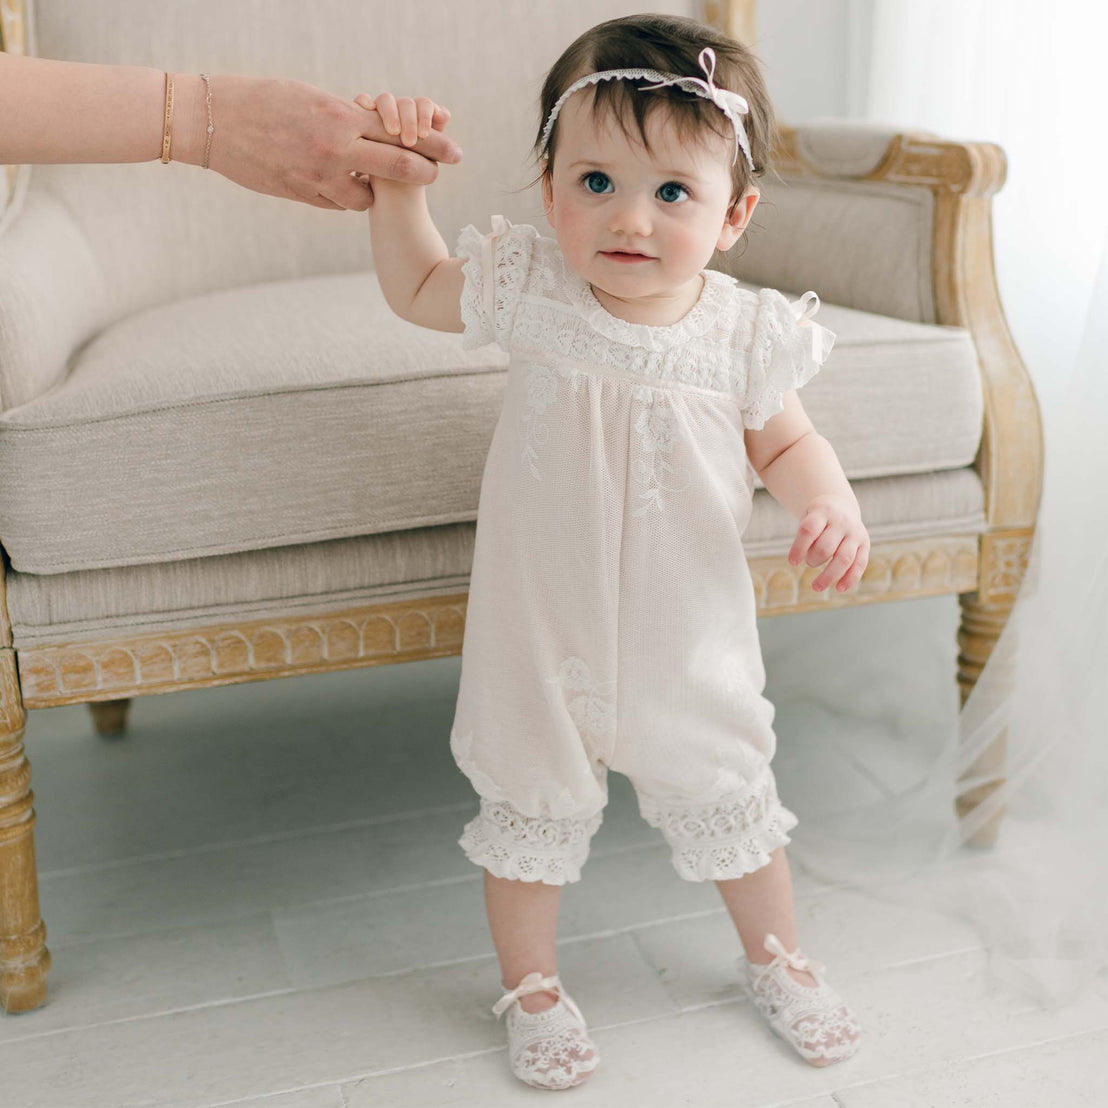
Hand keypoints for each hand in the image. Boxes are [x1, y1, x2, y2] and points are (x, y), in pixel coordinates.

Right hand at [207, 75, 461, 210]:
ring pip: (367, 197)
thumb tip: (374, 126)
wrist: (211, 123)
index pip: (399, 132)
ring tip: (372, 180)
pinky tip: (340, 186)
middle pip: (398, 167)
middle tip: (438, 173)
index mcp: (339, 117)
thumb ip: (344, 116)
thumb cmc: (260, 99)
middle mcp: (335, 150)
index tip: (451, 149)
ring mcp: (319, 177)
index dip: (430, 142)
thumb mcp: (309, 97)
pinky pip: (337, 204)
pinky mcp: (302, 195)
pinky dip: (344, 196)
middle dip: (424, 172)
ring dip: (374, 190)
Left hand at [788, 493, 869, 592]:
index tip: (792, 562)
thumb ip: (805, 536)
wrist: (840, 502)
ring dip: (829, 576)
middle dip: (813, 560)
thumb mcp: (807, 517)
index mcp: (823, 512)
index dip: (798, 548)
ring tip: (816, 586)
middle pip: (826, 547)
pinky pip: (860, 564)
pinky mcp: (864, 543)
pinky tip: (839, 588)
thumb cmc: (817, 515)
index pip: (809, 530)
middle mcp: (841, 522)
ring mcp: (855, 533)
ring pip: (844, 558)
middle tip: (808, 562)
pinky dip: (850, 578)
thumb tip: (800, 561)